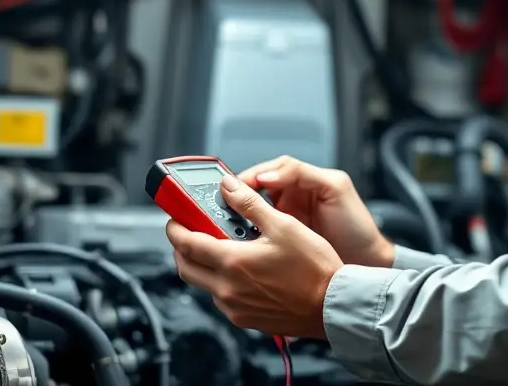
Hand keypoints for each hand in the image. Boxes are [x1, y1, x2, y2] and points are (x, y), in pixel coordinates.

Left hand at [167, 174, 343, 338]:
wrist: (332, 305)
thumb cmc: (314, 267)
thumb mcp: (283, 225)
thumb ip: (250, 204)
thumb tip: (228, 187)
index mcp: (232, 262)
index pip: (186, 244)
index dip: (175, 228)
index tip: (175, 218)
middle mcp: (227, 289)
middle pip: (185, 266)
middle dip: (182, 247)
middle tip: (191, 231)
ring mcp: (234, 307)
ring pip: (202, 283)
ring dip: (203, 264)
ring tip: (223, 246)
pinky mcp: (245, 319)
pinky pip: (220, 298)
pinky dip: (221, 280)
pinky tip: (242, 268)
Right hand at [239, 156, 395, 267]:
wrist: (367, 262)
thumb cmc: (356, 226)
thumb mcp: (335, 188)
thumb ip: (302, 173)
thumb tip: (267, 173)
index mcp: (300, 182)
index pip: (266, 172)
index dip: (248, 178)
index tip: (234, 186)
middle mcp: (289, 199)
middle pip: (252, 193)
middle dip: (237, 198)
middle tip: (223, 206)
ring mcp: (284, 223)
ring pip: (251, 215)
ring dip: (238, 219)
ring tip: (228, 225)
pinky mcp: (281, 244)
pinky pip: (257, 237)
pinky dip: (247, 239)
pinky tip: (241, 243)